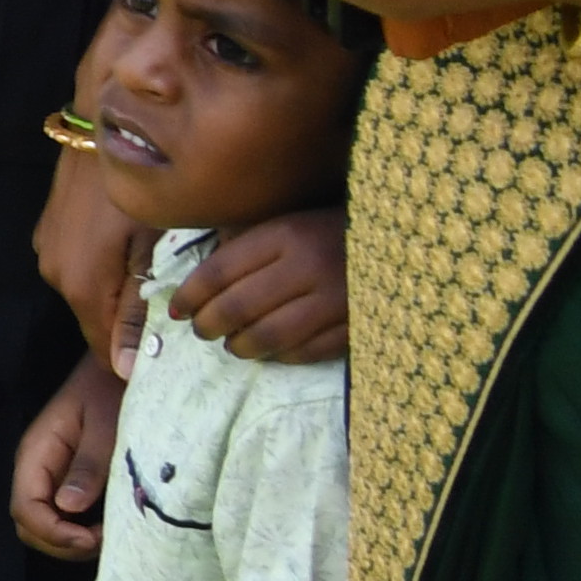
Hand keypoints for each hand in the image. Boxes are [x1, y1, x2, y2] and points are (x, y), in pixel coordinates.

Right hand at [9, 358, 121, 560]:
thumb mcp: (106, 426)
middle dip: (61, 543)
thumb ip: (88, 465)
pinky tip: (106, 524)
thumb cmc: (110, 392)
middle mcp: (35, 468)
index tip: (94, 538)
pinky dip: (79, 531)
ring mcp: (48, 475)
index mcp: (37, 453)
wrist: (115, 371)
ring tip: (108, 533)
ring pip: (42, 525)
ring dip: (71, 540)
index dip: (55, 533)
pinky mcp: (64, 479)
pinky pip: (60, 516)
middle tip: (104, 539)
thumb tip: (69, 508)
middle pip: (28, 524)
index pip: (26, 508)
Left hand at [172, 205, 349, 363]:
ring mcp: (336, 299)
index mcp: (285, 234)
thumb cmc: (331, 231)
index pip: (219, 271)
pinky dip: (282, 357)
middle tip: (200, 331)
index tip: (175, 310)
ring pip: (269, 336)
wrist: (404, 240)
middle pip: (238, 307)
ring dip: (241, 347)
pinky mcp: (359, 326)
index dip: (190, 296)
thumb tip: (197, 287)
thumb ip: (247, 247)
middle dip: (209, 325)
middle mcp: (308, 265)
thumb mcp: (287, 224)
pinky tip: (271, 354)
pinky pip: (307, 351)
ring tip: (231, 346)